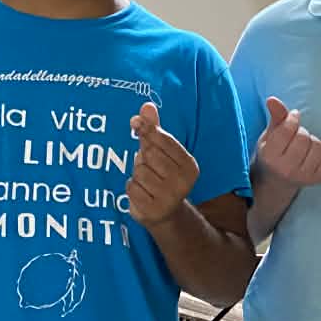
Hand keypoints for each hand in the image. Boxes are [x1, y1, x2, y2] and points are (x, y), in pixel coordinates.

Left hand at [127, 103, 199, 227]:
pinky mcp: (153, 210)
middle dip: (143, 157)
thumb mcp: (161, 151)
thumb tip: (147, 106)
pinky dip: (132, 187)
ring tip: (146, 182)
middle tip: (148, 166)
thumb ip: (154, 129)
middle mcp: (183, 182)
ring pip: (139, 171)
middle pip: (149, 154)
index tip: (136, 123)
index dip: (147, 129)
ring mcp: (169, 197)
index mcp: (189, 165)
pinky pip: (131, 187)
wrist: (165, 214)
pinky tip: (142, 193)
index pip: (163, 140)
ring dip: (136, 174)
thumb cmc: (161, 176)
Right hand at [253, 96, 320, 185]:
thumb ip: (275, 116)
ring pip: (317, 146)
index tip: (294, 116)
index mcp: (270, 156)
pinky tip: (313, 153)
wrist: (278, 182)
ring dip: (312, 140)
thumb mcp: (269, 135)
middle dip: (301, 131)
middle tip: (296, 135)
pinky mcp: (317, 179)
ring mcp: (303, 176)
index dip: (292, 118)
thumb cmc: (273, 153)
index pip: (286, 131)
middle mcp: (286, 169)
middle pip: (303, 138)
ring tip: (303, 145)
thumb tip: (272, 99)